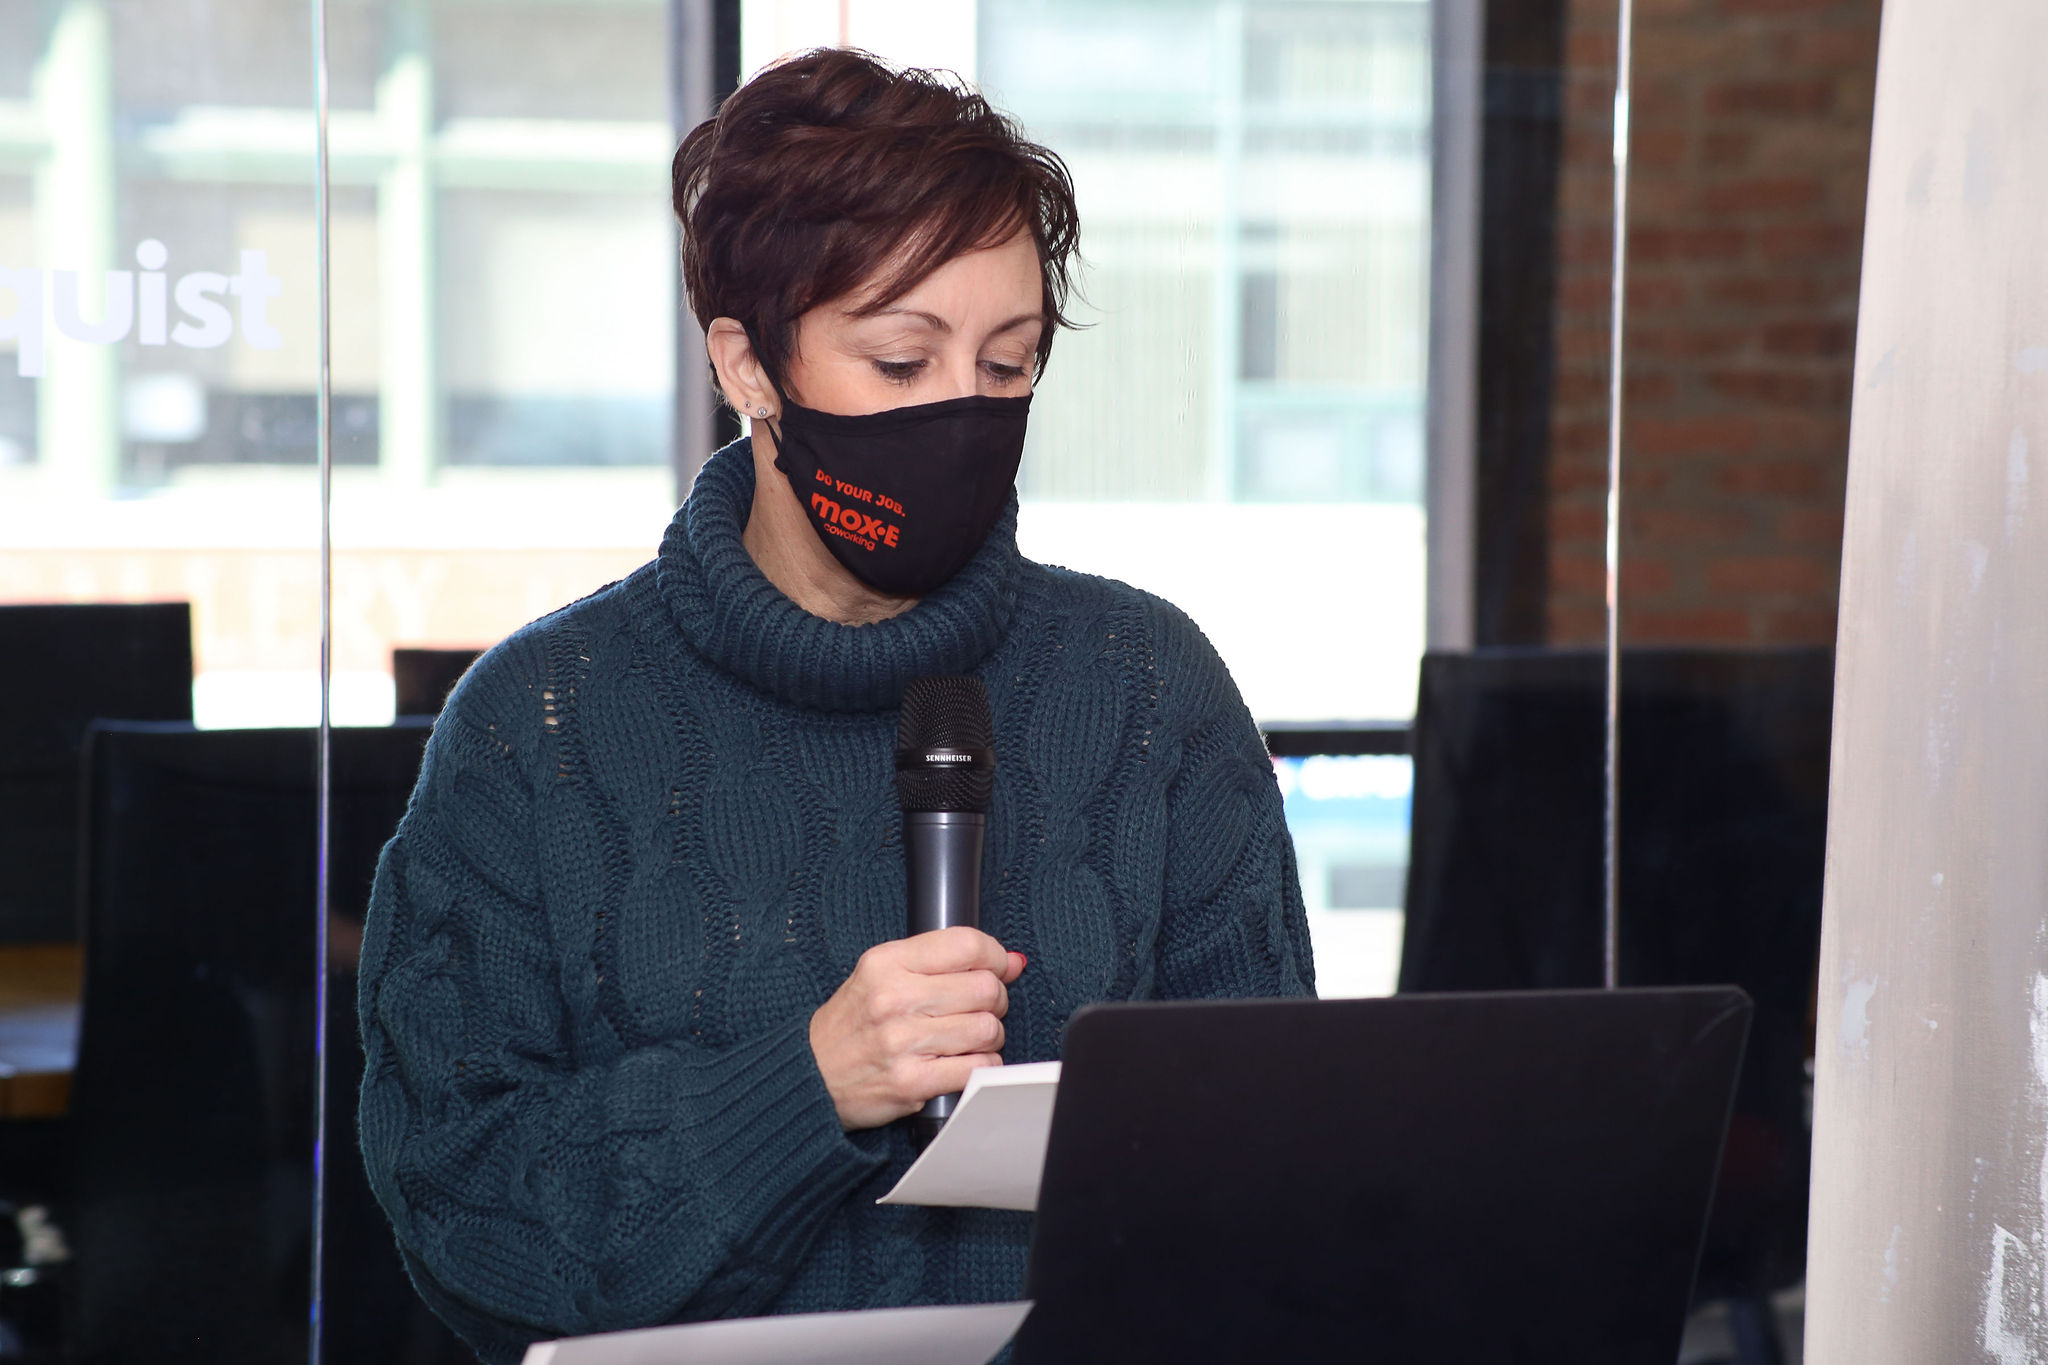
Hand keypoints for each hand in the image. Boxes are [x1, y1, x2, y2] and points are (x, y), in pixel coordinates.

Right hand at [809, 926, 1026, 1130]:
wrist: (811, 1074)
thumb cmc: (851, 1024)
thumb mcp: (880, 974)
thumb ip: (941, 962)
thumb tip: (1011, 961)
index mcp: (886, 963)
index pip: (966, 944)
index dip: (995, 956)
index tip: (998, 968)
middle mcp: (894, 998)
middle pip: (985, 988)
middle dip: (995, 999)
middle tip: (981, 1007)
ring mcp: (903, 1042)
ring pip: (987, 1029)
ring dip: (990, 1036)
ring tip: (969, 1037)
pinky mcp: (912, 1082)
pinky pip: (977, 1066)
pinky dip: (982, 1064)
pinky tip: (964, 1061)